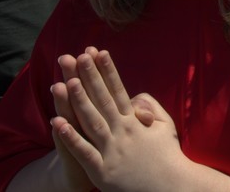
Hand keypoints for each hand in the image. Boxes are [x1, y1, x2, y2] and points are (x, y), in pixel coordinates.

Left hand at [52, 50, 185, 191]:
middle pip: (103, 100)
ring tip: (65, 82)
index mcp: (136, 121)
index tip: (98, 52)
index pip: (118, 90)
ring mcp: (112, 150)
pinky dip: (70, 137)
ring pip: (92, 121)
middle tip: (78, 57)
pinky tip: (58, 123)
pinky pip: (84, 151)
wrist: (171, 186)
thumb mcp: (166, 125)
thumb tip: (134, 98)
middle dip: (90, 77)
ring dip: (78, 101)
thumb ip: (150, 107)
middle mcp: (123, 131)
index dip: (107, 71)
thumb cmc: (168, 154)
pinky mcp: (103, 171)